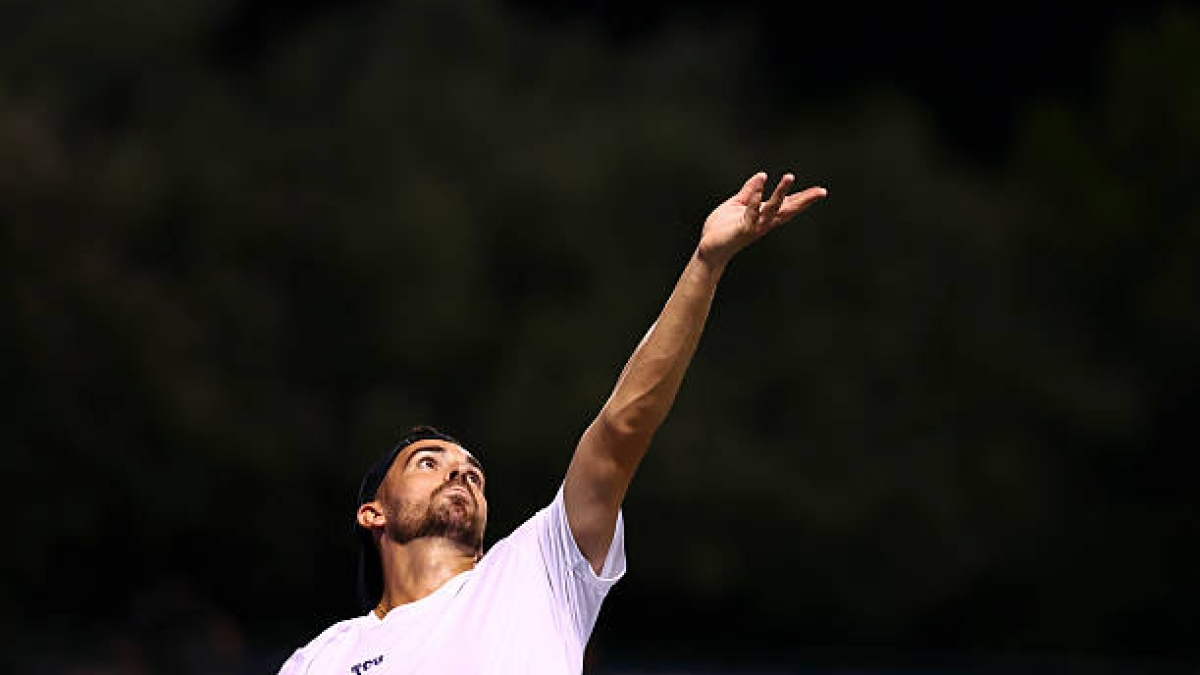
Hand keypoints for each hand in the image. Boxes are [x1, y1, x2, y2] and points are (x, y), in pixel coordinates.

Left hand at [696, 172, 825, 267]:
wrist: (708, 248)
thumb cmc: (722, 228)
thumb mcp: (737, 204)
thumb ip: (749, 191)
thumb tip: (762, 175)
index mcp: (765, 216)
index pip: (788, 205)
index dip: (804, 198)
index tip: (821, 191)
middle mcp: (764, 222)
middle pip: (788, 209)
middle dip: (804, 200)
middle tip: (820, 192)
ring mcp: (755, 226)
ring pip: (772, 208)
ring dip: (781, 192)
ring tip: (789, 177)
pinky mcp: (743, 229)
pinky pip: (751, 212)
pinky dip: (755, 199)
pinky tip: (761, 185)